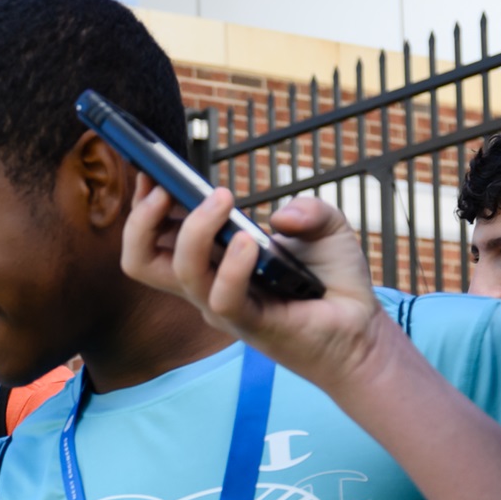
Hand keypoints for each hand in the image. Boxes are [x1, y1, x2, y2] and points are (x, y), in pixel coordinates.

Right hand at [121, 185, 382, 390]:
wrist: (361, 328)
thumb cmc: (333, 281)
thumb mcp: (326, 226)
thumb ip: (307, 209)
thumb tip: (280, 218)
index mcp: (211, 259)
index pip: (153, 238)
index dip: (142, 205)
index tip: (151, 172)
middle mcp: (207, 283)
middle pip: (139, 261)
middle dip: (140, 221)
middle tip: (164, 189)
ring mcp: (223, 307)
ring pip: (180, 272)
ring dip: (194, 229)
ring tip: (221, 199)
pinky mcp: (249, 324)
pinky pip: (223, 297)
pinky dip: (232, 266)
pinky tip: (250, 242)